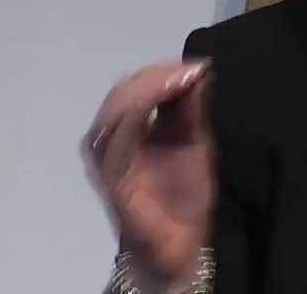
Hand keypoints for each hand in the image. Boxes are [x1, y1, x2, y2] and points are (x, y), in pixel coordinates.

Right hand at [81, 59, 213, 283]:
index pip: (136, 85)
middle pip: (124, 91)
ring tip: (181, 79)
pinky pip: (117, 137)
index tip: (197, 65)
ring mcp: (107, 157)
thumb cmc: (184, 194)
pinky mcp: (111, 177)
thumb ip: (193, 108)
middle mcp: (111, 138)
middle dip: (157, 74)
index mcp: (129, 128)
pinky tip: (160, 99)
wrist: (179, 242)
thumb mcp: (195, 140)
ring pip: (116, 108)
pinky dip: (137, 111)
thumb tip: (199, 68)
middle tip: (191, 70)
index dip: (163, 70)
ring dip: (149, 87)